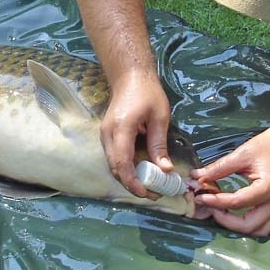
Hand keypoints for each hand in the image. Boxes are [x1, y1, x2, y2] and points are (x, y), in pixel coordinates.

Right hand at [100, 70, 173, 197]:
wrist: (129, 77)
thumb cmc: (147, 93)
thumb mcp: (160, 117)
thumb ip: (159, 144)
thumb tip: (166, 170)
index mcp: (121, 128)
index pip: (122, 162)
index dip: (133, 181)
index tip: (147, 192)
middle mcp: (108, 134)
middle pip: (115, 168)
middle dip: (132, 184)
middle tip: (153, 193)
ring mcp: (104, 135)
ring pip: (113, 165)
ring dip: (128, 178)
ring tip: (149, 185)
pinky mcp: (106, 135)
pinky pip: (113, 158)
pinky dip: (125, 169)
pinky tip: (140, 172)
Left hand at [191, 125, 269, 235]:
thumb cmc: (267, 145)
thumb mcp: (242, 154)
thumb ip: (219, 167)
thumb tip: (197, 177)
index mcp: (267, 188)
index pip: (237, 202)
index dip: (216, 201)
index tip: (200, 196)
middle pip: (249, 225)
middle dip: (226, 220)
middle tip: (210, 207)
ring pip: (259, 230)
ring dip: (239, 227)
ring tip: (222, 213)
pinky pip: (264, 225)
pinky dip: (249, 225)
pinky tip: (234, 214)